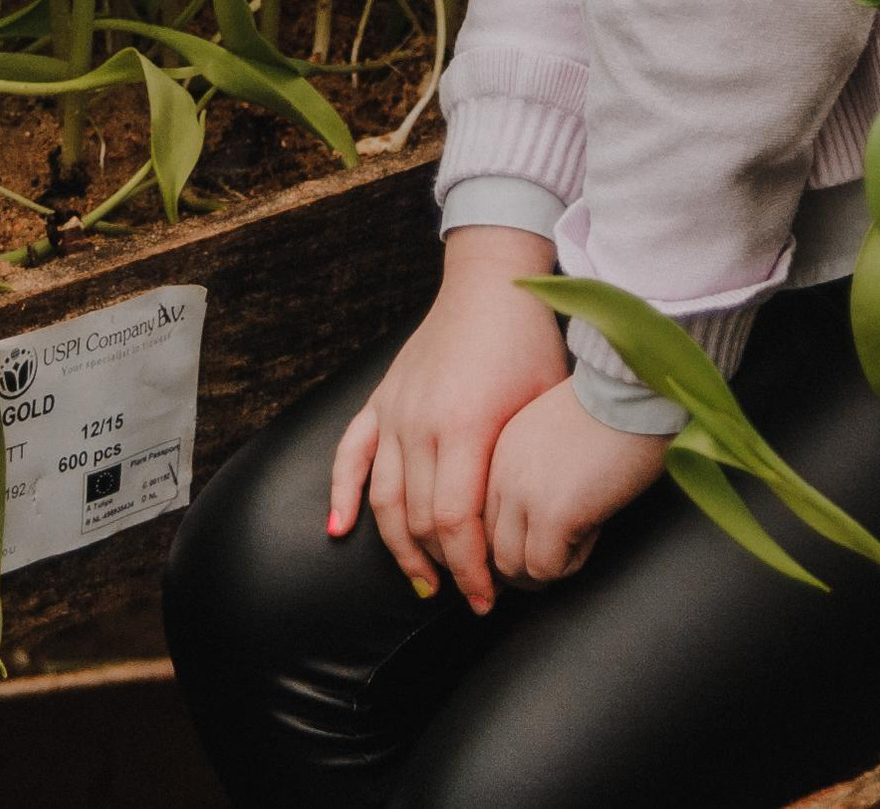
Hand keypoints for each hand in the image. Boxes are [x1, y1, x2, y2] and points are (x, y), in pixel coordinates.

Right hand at [329, 228, 565, 612]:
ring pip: (384, 500)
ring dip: (401, 548)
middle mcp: (420, 424)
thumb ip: (525, 463)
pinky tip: (338, 531)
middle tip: (469, 594)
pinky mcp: (381, 399)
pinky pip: (350, 454)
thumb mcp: (541, 403)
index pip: (456, 522)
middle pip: (421, 520)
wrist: (493, 282)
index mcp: (465, 426)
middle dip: (446, 567)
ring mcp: (395, 411)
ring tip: (425, 582)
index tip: (489, 597)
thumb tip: (532, 526)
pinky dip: (341, 495)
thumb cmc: (529, 342)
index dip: (472, 569)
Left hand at [484, 377, 670, 584]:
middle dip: (524, 562)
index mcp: (500, 452)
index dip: (511, 540)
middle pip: (493, 547)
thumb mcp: (557, 431)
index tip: (537, 545)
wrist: (636, 392)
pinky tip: (594, 530)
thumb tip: (543, 517)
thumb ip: (538, 468)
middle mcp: (502, 475)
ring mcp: (524, 497)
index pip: (485, 518)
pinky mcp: (552, 517)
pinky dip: (572, 562)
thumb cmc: (614, 406)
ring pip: (513, 567)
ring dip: (547, 565)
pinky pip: (548, 569)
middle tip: (559, 556)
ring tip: (579, 540)